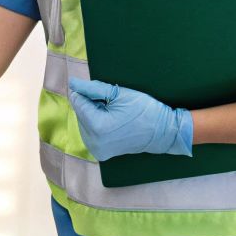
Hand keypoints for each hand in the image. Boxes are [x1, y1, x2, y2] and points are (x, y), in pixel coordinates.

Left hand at [66, 78, 192, 159]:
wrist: (163, 132)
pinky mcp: (100, 153)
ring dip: (93, 114)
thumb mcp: (119, 94)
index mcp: (97, 127)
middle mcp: (93, 142)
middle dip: (91, 104)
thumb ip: (92, 88)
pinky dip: (96, 124)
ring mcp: (96, 150)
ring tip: (113, 113)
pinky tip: (111, 122)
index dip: (87, 92)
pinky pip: (89, 132)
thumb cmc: (145, 110)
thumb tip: (72, 83)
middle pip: (80, 112)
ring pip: (83, 122)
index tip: (102, 91)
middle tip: (112, 103)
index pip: (78, 101)